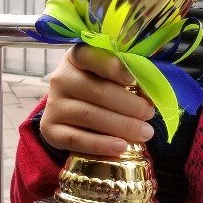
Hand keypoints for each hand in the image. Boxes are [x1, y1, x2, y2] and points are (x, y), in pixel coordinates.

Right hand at [40, 45, 155, 156]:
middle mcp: (61, 78)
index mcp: (77, 57)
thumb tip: (152, 92)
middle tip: (149, 113)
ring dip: (121, 125)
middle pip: (96, 90)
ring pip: (89, 115)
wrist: (70, 113)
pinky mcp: (50, 129)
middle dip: (128, 104)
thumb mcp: (109, 76)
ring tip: (145, 133)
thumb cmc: (99, 87)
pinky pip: (76, 139)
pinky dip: (100, 144)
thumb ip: (127, 77)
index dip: (112, 66)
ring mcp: (54, 104)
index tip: (133, 79)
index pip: (91, 56)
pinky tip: (120, 146)